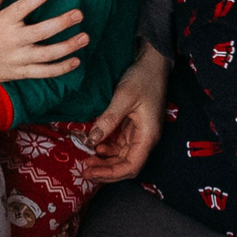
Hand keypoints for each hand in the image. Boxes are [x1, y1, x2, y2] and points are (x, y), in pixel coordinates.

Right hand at [0, 0, 86, 87]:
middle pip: (43, 31)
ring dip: (69, 46)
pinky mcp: (22, 72)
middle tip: (80, 14)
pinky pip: (46, 72)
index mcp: (3, 21)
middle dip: (63, 22)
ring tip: (85, 36)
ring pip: (48, 54)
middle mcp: (13, 40)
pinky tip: (77, 61)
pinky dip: (62, 68)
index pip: (25, 6)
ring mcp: (19, 58)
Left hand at [81, 39, 165, 183]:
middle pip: (126, 165)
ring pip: (123, 156)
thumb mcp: (123, 97)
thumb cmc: (142, 78)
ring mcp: (140, 132)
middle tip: (84, 171)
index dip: (110, 173)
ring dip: (106, 161)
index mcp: (148, 135)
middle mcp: (146, 138)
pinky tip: (96, 145)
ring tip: (87, 160)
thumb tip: (91, 141)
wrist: (152, 62)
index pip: (131, 166)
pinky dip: (108, 148)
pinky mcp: (134, 126)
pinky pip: (121, 144)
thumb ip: (108, 120)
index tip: (90, 173)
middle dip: (106, 170)